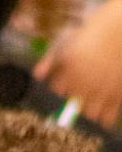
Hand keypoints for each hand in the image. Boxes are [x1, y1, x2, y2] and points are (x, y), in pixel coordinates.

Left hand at [36, 0, 121, 128]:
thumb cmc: (93, 33)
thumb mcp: (67, 40)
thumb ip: (50, 58)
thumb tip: (38, 76)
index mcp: (71, 67)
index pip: (58, 88)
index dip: (64, 82)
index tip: (70, 75)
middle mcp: (86, 81)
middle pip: (74, 103)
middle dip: (78, 94)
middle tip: (87, 83)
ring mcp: (103, 90)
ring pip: (90, 113)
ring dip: (91, 108)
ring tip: (95, 96)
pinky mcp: (118, 95)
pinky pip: (107, 118)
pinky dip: (105, 116)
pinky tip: (106, 108)